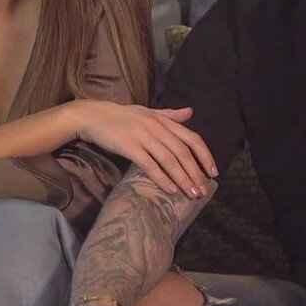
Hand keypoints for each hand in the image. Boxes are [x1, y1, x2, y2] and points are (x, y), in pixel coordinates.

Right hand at [72, 101, 216, 197]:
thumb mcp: (148, 112)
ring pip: (169, 160)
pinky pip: (149, 164)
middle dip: (195, 173)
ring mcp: (143, 136)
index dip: (205, 156)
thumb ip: (170, 115)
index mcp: (163, 120)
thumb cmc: (121, 116)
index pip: (192, 138)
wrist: (93, 115)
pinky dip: (162, 177)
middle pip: (183, 152)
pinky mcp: (129, 146)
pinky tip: (170, 189)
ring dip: (182, 178)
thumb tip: (191, 112)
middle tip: (203, 190)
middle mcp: (157, 127)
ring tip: (191, 193)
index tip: (213, 172)